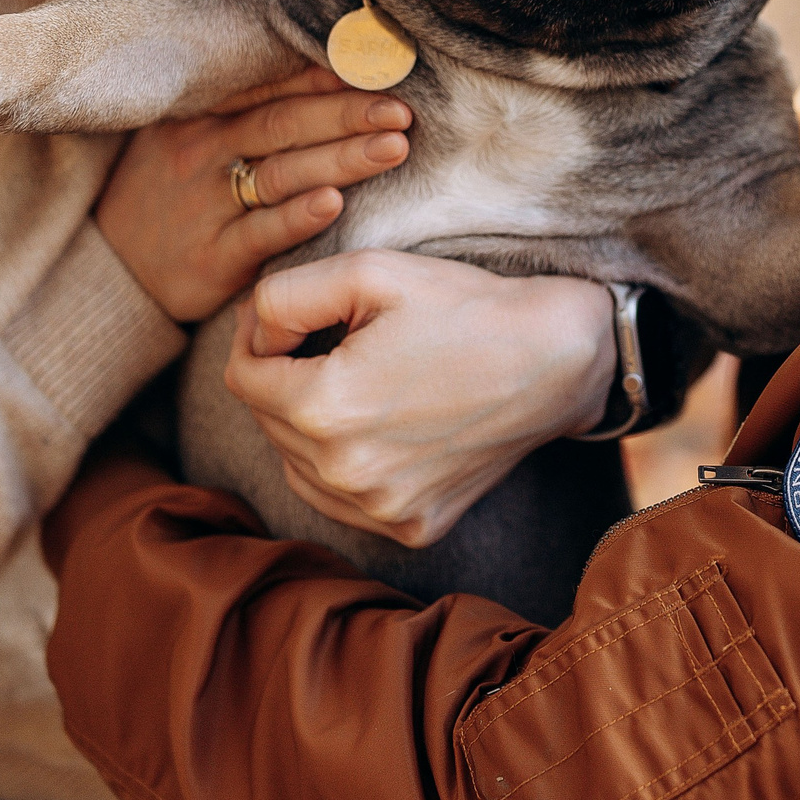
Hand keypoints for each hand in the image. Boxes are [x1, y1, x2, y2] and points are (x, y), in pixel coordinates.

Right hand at [95, 67, 411, 324]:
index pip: (273, 88)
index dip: (328, 78)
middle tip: (402, 110)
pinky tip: (335, 202)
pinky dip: (298, 216)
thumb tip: (327, 77)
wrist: (108, 268)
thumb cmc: (168, 194)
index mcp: (201, 116)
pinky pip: (260, 232)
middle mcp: (202, 151)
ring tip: (394, 147)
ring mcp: (205, 204)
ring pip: (282, 173)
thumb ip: (243, 111)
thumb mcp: (187, 138)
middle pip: (286, 124)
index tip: (380, 69)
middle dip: (349, 114)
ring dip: (342, 158)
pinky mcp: (210, 256)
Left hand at [225, 252, 615, 547]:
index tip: (290, 315)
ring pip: (297, 464)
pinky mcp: (411, 528)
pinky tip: (378, 424)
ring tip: (355, 379)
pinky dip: (343, 463)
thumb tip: (253, 332)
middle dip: (285, 376)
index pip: (243, 377)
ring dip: (307, 424)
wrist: (556, 359)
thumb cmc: (464, 306)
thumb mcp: (368, 271)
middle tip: (331, 337)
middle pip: (268, 421)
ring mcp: (381, 511)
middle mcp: (345, 475)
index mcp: (325, 410)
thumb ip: (283, 296)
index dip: (257, 336)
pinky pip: (341, 499)